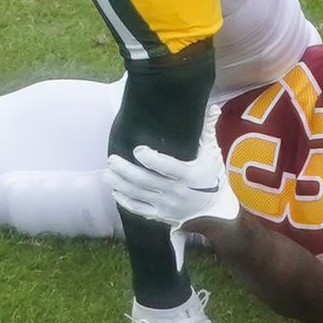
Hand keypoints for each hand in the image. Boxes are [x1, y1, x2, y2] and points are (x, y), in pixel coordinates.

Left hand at [105, 120, 240, 231]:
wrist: (215, 211)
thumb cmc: (212, 177)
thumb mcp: (212, 154)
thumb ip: (208, 130)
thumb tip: (213, 107)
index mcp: (189, 175)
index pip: (168, 167)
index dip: (151, 160)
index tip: (137, 149)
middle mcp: (176, 192)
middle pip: (147, 181)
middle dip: (126, 171)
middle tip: (112, 159)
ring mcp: (167, 205)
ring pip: (139, 195)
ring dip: (121, 185)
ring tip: (107, 173)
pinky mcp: (161, 215)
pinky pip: (140, 209)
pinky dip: (126, 202)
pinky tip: (115, 191)